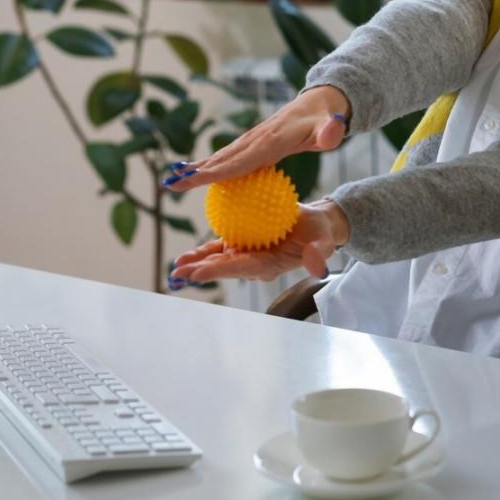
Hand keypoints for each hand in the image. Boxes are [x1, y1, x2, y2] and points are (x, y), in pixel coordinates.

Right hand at [162, 85, 350, 192]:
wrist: (321, 103)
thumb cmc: (326, 120)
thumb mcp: (331, 127)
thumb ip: (331, 132)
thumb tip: (332, 130)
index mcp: (270, 141)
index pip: (238, 161)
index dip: (215, 172)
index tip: (192, 180)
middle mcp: (255, 139)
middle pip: (221, 159)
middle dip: (194, 173)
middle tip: (169, 185)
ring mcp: (252, 139)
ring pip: (220, 157)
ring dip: (196, 169)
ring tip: (172, 181)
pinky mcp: (253, 142)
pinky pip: (229, 158)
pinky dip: (210, 166)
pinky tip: (197, 177)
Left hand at [169, 200, 348, 283]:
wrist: (314, 226)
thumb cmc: (319, 233)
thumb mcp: (323, 240)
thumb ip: (319, 253)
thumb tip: (318, 265)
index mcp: (269, 265)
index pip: (241, 268)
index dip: (219, 270)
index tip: (199, 273)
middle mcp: (254, 263)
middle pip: (223, 267)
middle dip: (200, 271)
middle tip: (177, 273)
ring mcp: (246, 253)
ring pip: (217, 260)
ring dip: (197, 263)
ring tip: (176, 267)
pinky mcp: (242, 243)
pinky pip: (219, 248)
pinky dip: (203, 251)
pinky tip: (185, 254)